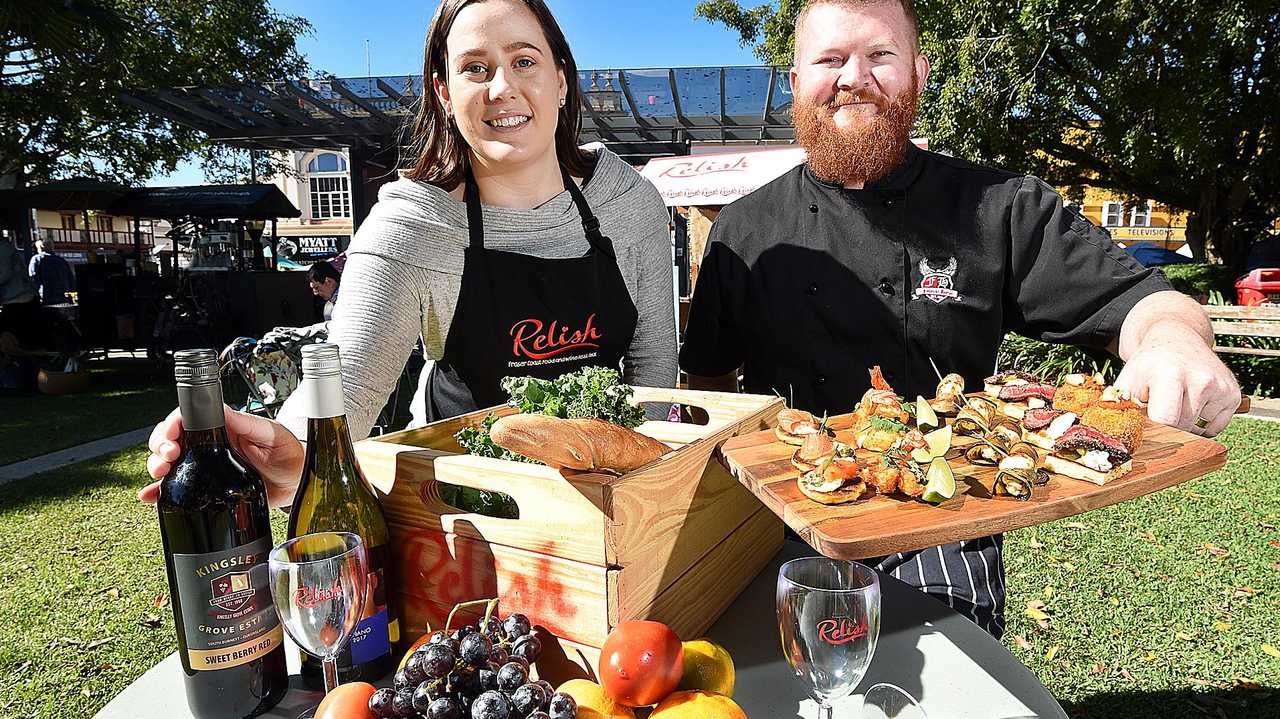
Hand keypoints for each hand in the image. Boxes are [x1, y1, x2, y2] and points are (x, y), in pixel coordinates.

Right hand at [139, 407, 304, 506]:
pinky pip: (179, 488)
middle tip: (167, 456)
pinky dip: (160, 492)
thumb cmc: (289, 454)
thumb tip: (224, 411)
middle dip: (160, 445)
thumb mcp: (273, 435)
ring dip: (157, 466)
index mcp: (224, 428)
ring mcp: (207, 466)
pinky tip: (152, 497)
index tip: (172, 434)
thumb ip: (250, 424)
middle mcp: (211, 445)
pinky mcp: (207, 488)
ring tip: (161, 474)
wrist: (297, 483)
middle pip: (171, 438)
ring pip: (170, 462)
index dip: (174, 423)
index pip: (190, 418)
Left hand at [1113, 325, 1241, 436]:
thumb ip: (1121, 408)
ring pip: (1196, 429)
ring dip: (1182, 424)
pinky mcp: (1233, 395)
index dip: (1152, 431)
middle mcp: (1201, 379)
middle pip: (1181, 428)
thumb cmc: (1148, 364)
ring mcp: (1221, 387)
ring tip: (1175, 399)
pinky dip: (1200, 423)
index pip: (1165, 420)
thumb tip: (1115, 439)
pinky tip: (1191, 402)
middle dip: (1165, 426)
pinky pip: (1213, 428)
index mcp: (1171, 374)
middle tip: (1156, 409)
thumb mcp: (1128, 379)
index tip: (1144, 432)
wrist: (1177, 339)